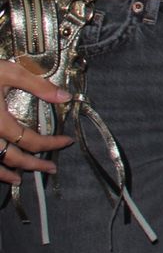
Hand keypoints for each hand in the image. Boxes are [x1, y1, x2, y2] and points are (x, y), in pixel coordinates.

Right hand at [0, 61, 73, 185]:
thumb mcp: (10, 73)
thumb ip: (38, 86)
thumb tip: (65, 97)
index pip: (31, 140)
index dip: (51, 143)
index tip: (66, 141)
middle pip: (12, 158)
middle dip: (34, 164)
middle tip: (51, 168)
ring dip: (6, 175)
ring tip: (19, 180)